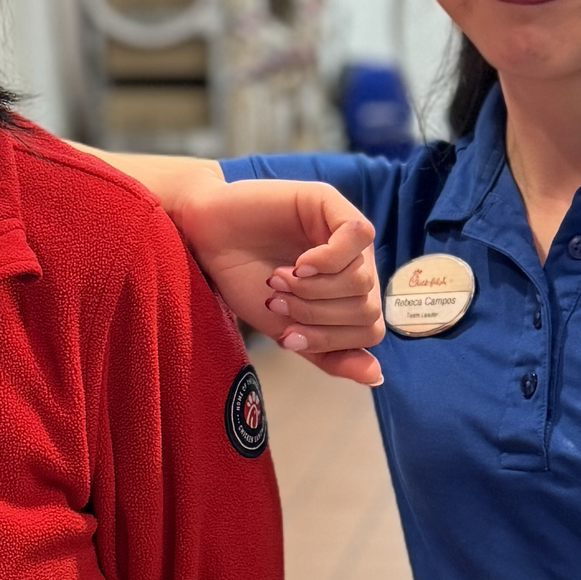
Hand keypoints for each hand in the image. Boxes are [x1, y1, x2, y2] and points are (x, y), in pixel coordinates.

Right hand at [168, 178, 384, 387]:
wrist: (204, 239)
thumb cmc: (242, 280)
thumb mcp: (285, 328)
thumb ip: (328, 353)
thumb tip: (376, 377)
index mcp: (348, 292)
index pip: (370, 330)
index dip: (330, 340)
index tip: (287, 335)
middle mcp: (354, 261)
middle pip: (367, 308)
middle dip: (317, 316)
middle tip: (278, 302)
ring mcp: (344, 232)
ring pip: (362, 279)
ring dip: (315, 291)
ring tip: (280, 280)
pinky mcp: (331, 202)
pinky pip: (357, 236)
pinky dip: (328, 260)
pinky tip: (299, 264)